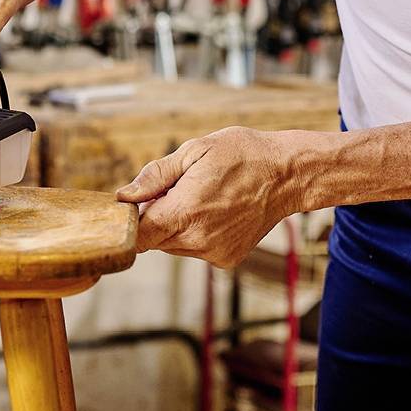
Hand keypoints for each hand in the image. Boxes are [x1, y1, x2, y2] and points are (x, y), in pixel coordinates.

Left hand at [116, 127, 305, 267]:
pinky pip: (195, 250)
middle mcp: (198, 240)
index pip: (137, 235)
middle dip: (157, 216)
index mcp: (185, 212)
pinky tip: (215, 211)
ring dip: (176, 225)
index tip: (136, 203)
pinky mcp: (227, 260)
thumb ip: (155, 176)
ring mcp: (214, 253)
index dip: (130, 219)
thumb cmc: (241, 154)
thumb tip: (124, 196)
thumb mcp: (194, 151)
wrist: (287, 174)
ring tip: (201, 197)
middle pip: (154, 240)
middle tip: (178, 189)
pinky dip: (196, 233)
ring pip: (174, 245)